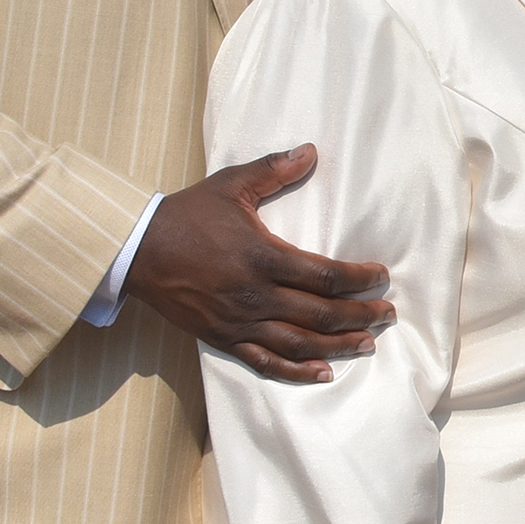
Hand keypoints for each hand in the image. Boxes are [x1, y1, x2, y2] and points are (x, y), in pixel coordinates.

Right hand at [124, 146, 393, 381]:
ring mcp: (239, 322)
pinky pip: (265, 362)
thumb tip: (311, 150)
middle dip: (360, 315)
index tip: (381, 277)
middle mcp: (256, 295)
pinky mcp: (223, 339)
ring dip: (338, 346)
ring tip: (367, 344)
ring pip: (299, 343)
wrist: (137, 250)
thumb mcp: (231, 185)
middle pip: (321, 313)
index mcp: (263, 257)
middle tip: (387, 315)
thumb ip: (274, 170)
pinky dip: (296, 372)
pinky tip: (322, 373)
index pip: (325, 275)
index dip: (359, 279)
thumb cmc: (187, 215)